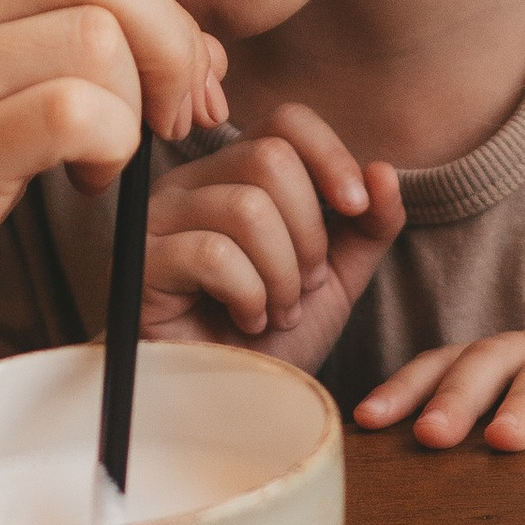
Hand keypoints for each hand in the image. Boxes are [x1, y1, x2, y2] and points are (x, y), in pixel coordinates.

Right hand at [0, 0, 230, 381]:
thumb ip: (47, 50)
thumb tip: (194, 49)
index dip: (160, 20)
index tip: (177, 90)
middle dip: (171, 48)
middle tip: (172, 121)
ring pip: (100, 41)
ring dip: (132, 113)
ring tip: (99, 167)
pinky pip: (80, 111)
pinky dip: (113, 147)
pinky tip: (84, 183)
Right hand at [144, 104, 404, 365]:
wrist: (224, 403)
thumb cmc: (270, 340)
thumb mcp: (337, 279)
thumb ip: (367, 226)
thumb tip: (383, 170)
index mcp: (235, 174)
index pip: (287, 121)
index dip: (332, 157)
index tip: (357, 208)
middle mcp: (192, 183)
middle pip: (270, 159)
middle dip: (309, 234)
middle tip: (304, 288)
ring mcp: (159, 218)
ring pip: (247, 209)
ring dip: (282, 275)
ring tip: (276, 313)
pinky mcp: (141, 262)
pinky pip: (213, 253)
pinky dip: (248, 295)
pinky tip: (245, 322)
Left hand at [355, 324, 524, 450]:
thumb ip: (474, 464)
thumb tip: (396, 496)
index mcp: (504, 366)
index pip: (445, 363)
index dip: (406, 387)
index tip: (370, 421)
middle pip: (490, 356)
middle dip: (458, 394)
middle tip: (433, 436)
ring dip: (523, 397)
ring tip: (505, 439)